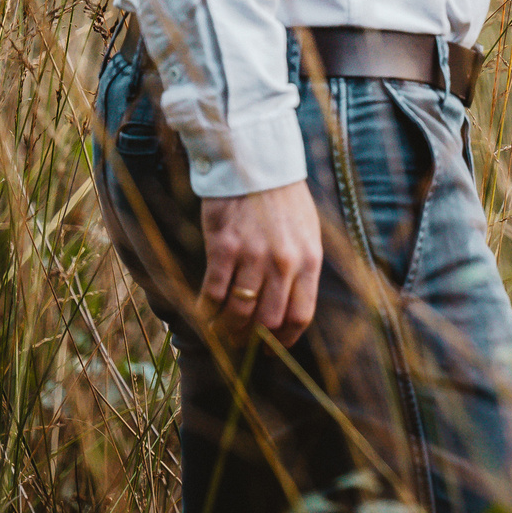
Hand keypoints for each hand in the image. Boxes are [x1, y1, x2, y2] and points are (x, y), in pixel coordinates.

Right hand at [199, 181, 323, 346]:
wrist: (258, 164)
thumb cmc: (285, 201)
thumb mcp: (308, 234)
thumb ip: (302, 269)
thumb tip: (291, 308)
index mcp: (309, 260)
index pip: (300, 316)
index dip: (284, 340)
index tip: (270, 348)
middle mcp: (283, 263)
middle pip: (267, 321)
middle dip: (252, 340)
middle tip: (239, 342)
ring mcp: (253, 256)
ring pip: (238, 312)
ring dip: (226, 329)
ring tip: (220, 331)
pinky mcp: (224, 247)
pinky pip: (212, 293)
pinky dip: (205, 311)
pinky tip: (202, 315)